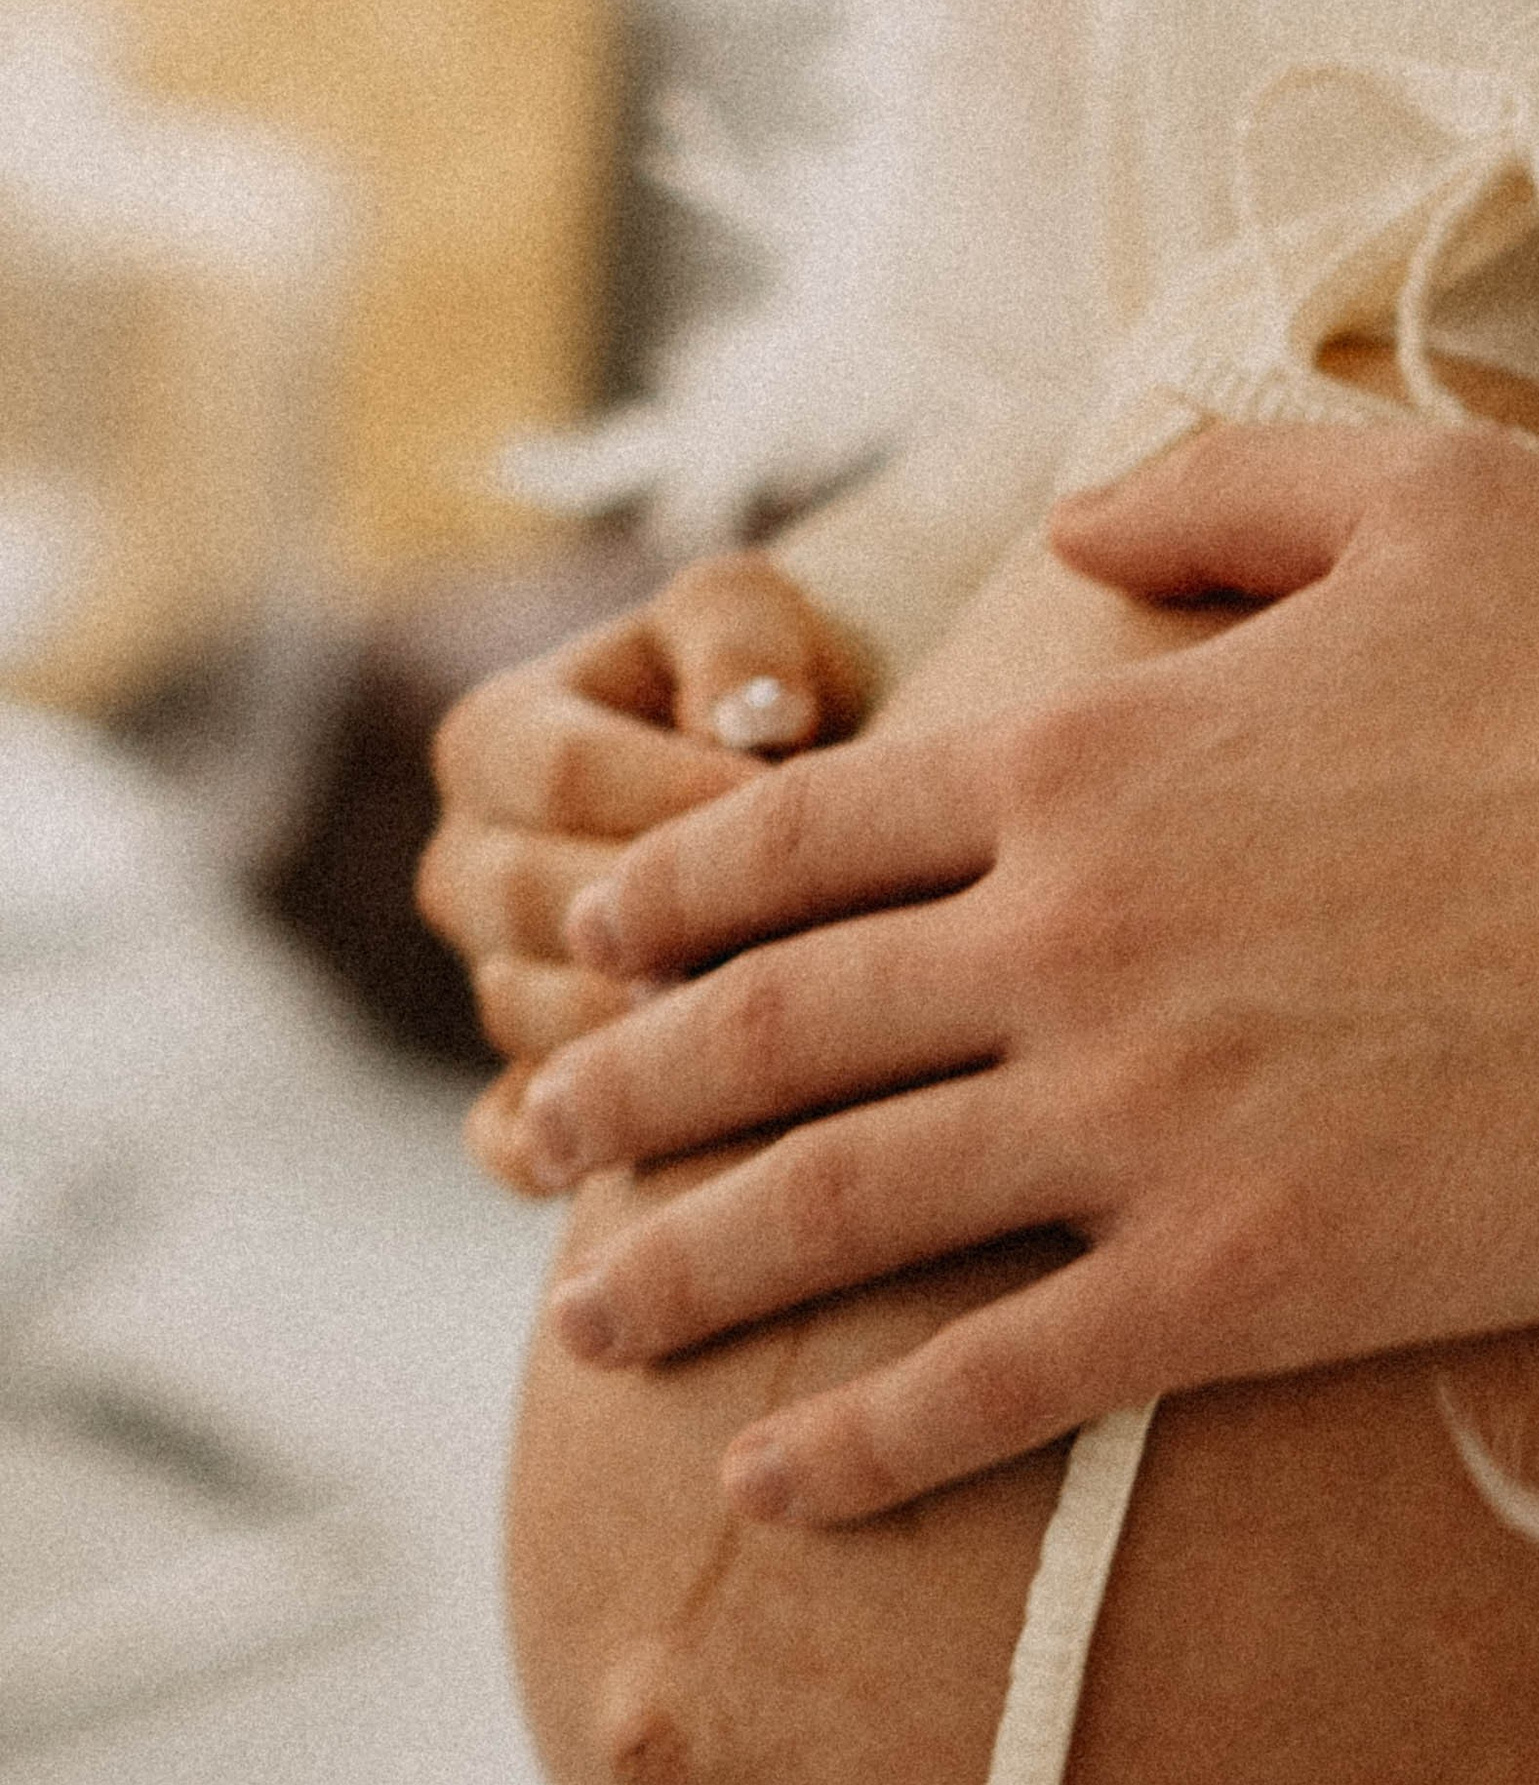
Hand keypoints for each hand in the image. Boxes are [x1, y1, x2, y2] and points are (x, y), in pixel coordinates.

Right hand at [416, 550, 866, 1189]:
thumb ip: (740, 637)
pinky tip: (682, 1166)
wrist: (806, 792)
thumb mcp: (760, 617)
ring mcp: (490, 986)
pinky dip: (584, 1157)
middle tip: (819, 944)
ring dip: (668, 1038)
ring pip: (549, 1025)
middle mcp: (467, 869)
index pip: (567, 780)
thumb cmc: (783, 688)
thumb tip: (756, 718)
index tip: (824, 814)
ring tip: (804, 1037)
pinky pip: (516, 1141)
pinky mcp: (523, 1090)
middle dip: (682, 924)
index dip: (692, 801)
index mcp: (495, 741)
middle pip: (546, 912)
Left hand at [512, 423, 1538, 1516]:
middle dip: (619, 1096)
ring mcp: (1148, 1117)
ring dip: (685, 1272)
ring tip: (586, 1323)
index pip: (796, 841)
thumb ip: (1205, 488)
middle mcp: (1071, 938)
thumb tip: (1073, 527)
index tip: (586, 948)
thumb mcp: (1413, 493)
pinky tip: (777, 1481)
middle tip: (527, 1149)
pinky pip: (1003, 1378)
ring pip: (843, 1212)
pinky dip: (868, 1436)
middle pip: (768, 1035)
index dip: (666, 903)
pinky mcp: (1253, 1276)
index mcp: (1089, 756)